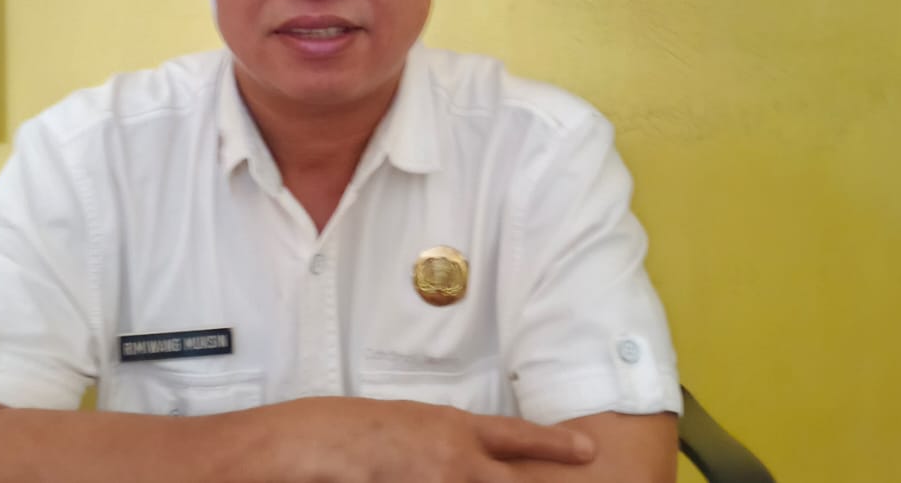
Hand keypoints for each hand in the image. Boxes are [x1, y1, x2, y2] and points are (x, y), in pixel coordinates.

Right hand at [258, 397, 594, 482]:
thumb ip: (445, 440)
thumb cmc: (349, 430)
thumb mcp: (407, 424)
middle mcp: (458, 461)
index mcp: (454, 430)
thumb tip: (469, 457)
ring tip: (440, 471)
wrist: (313, 446)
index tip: (587, 451)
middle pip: (515, 481)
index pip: (518, 437)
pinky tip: (419, 479)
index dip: (555, 445)